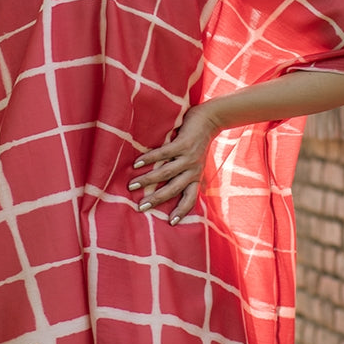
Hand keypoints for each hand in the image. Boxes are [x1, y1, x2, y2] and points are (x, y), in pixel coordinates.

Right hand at [129, 103, 220, 225]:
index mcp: (196, 176)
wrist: (211, 119)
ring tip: (132, 185)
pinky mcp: (183, 143)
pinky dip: (150, 159)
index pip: (190, 198)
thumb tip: (183, 190)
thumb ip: (191, 175)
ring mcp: (188, 157)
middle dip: (156, 199)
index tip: (171, 223)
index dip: (182, 211)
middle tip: (140, 207)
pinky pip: (164, 154)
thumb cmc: (199, 142)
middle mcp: (193, 169)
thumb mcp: (198, 162)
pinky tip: (137, 163)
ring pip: (166, 172)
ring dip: (148, 180)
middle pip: (174, 189)